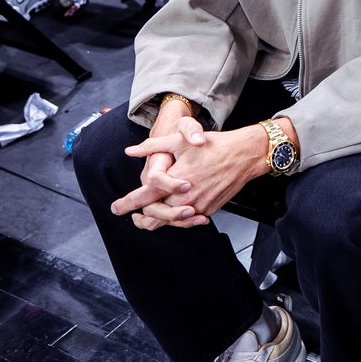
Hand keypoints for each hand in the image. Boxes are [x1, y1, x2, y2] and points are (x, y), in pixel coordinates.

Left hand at [116, 121, 268, 228]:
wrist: (244, 154)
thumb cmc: (214, 145)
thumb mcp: (180, 140)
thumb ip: (153, 146)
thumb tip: (130, 151)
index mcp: (174, 180)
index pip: (144, 197)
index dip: (126, 204)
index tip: (116, 208)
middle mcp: (185, 197)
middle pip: (155, 216)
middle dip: (141, 218)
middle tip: (133, 217)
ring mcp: (198, 206)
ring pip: (172, 221)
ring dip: (160, 219)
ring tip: (149, 218)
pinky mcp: (209, 209)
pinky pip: (189, 220)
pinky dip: (179, 218)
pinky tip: (176, 212)